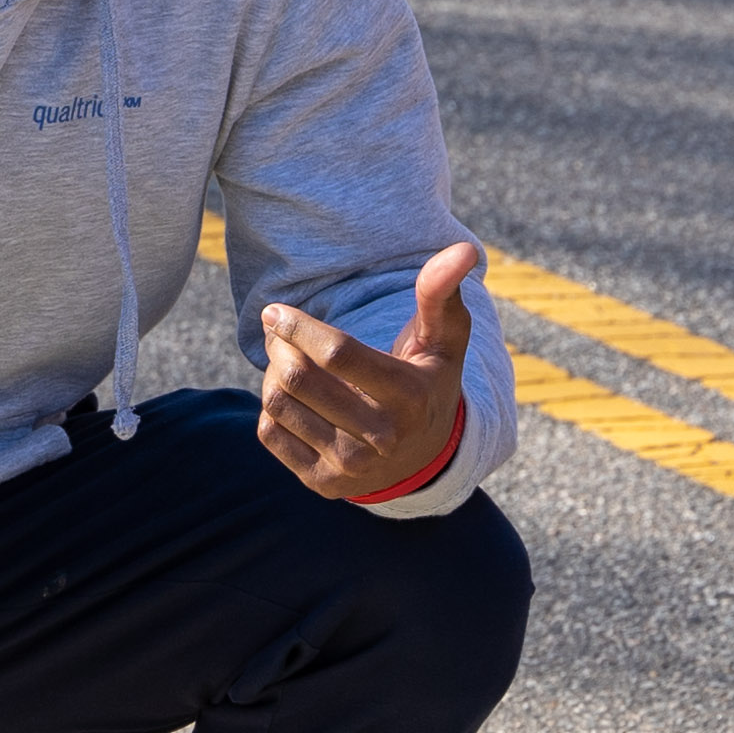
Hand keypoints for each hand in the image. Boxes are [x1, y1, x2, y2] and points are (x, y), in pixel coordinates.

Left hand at [259, 239, 485, 503]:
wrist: (424, 458)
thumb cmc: (429, 382)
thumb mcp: (444, 341)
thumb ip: (442, 293)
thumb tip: (462, 249)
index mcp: (409, 397)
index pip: (338, 354)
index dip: (299, 327)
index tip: (275, 312)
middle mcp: (379, 438)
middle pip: (299, 379)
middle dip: (280, 345)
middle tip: (279, 331)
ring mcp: (349, 466)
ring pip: (278, 404)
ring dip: (273, 372)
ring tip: (287, 359)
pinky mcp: (323, 483)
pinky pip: (270, 433)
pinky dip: (271, 407)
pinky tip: (292, 396)